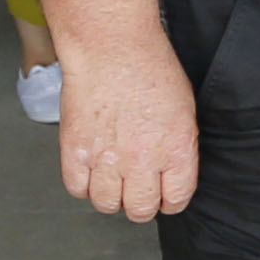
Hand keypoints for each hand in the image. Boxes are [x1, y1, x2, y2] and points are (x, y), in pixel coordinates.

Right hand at [59, 35, 200, 221]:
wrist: (112, 50)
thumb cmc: (151, 70)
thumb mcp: (184, 112)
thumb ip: (178, 147)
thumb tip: (171, 170)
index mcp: (176, 151)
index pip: (175, 199)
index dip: (170, 201)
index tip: (165, 197)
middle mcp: (141, 161)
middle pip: (140, 209)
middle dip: (141, 205)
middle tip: (138, 193)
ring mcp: (105, 159)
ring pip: (107, 204)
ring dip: (111, 197)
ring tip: (113, 181)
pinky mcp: (74, 151)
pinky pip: (77, 189)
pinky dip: (84, 186)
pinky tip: (91, 172)